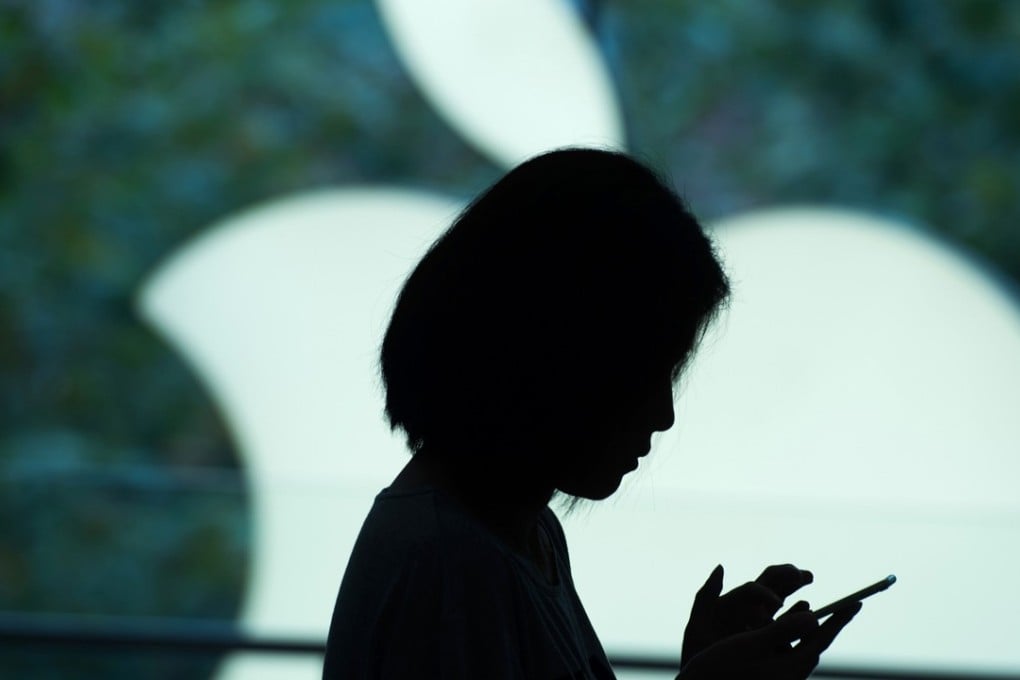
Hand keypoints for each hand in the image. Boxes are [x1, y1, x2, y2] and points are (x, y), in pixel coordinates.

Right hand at [677, 599, 861, 679]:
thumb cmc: (722, 672)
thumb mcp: (751, 646)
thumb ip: (782, 630)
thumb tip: (813, 618)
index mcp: (791, 668)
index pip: (821, 638)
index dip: (840, 618)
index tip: (857, 602)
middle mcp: (788, 674)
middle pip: (813, 643)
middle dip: (825, 623)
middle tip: (842, 606)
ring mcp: (776, 675)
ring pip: (796, 646)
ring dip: (802, 625)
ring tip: (809, 606)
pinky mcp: (765, 674)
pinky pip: (781, 650)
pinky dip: (783, 633)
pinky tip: (777, 621)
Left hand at [681, 564, 813, 666]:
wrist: (705, 677)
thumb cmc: (698, 652)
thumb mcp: (697, 627)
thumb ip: (705, 597)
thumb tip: (721, 566)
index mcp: (733, 603)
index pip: (753, 589)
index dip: (765, 592)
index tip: (777, 603)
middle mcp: (750, 608)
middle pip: (772, 585)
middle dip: (790, 577)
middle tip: (806, 576)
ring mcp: (764, 623)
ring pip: (784, 600)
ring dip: (798, 592)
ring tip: (809, 593)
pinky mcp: (773, 640)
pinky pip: (790, 626)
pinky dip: (801, 620)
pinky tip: (810, 621)